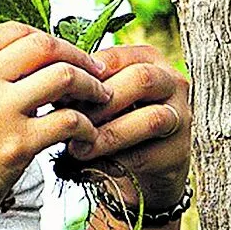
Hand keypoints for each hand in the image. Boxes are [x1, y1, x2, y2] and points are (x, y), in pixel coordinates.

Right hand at [0, 24, 110, 229]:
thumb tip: (28, 65)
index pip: (16, 30)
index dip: (48, 39)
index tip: (63, 54)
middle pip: (45, 45)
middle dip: (78, 55)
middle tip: (95, 71)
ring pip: (64, 76)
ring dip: (91, 86)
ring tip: (101, 99)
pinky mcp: (16, 144)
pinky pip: (69, 121)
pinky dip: (87, 127)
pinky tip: (86, 136)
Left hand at [61, 42, 192, 209]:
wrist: (136, 173)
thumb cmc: (109, 126)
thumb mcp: (95, 101)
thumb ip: (80, 89)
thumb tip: (50, 86)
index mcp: (147, 59)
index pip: (114, 57)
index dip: (83, 75)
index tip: (56, 94)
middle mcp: (170, 81)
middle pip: (140, 79)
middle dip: (101, 102)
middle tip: (70, 120)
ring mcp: (181, 116)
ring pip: (151, 118)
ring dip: (110, 133)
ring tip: (79, 147)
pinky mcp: (178, 151)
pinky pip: (149, 154)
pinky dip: (118, 158)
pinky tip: (92, 163)